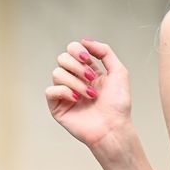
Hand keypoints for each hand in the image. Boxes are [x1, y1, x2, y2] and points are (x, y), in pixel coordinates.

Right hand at [45, 38, 132, 158]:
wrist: (114, 128)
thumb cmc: (118, 105)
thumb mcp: (119, 72)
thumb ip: (105, 52)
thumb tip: (86, 41)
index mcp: (87, 71)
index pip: (72, 49)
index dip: (78, 51)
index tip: (88, 60)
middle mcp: (75, 79)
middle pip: (62, 58)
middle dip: (77, 67)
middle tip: (91, 79)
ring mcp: (65, 93)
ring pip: (57, 73)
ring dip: (75, 82)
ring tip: (89, 95)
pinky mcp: (57, 106)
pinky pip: (50, 90)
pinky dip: (64, 92)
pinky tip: (77, 100)